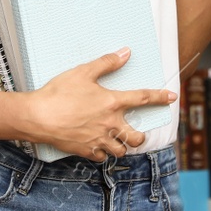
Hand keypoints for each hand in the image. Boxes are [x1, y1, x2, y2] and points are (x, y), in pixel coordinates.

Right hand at [26, 49, 175, 161]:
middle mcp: (109, 124)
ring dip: (121, 146)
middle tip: (136, 132)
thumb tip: (125, 53)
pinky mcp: (85, 151)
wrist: (37, 117)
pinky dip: (102, 153)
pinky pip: (101, 157)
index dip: (160, 97)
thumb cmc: (58, 93)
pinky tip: (97, 146)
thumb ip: (106, 63)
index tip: (172, 97)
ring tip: (116, 140)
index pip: (142, 98)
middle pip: (136, 138)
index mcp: (111, 103)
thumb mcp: (83, 72)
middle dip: (140, 136)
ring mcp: (98, 140)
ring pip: (120, 151)